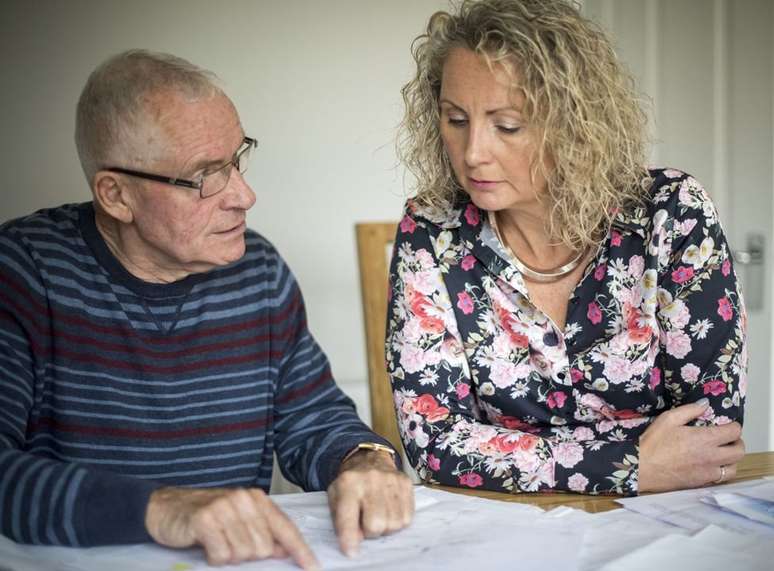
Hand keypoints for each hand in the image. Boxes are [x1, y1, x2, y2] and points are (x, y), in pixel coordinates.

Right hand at [145, 486, 318, 568]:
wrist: (165, 506)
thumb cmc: (206, 516)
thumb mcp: (238, 520)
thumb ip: (262, 532)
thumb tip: (283, 552)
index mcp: (257, 500)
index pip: (285, 528)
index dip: (300, 550)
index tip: (313, 568)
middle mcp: (244, 500)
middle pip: (263, 548)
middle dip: (247, 556)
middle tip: (229, 544)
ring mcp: (224, 508)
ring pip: (243, 554)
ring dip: (229, 557)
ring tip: (216, 542)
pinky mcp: (205, 520)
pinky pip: (221, 555)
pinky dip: (214, 558)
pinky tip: (205, 545)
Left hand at [327, 449, 413, 556]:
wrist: (369, 459)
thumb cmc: (351, 485)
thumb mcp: (336, 497)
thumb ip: (341, 520)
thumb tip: (357, 540)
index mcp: (348, 483)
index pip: (347, 516)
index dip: (349, 538)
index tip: (351, 552)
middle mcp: (370, 479)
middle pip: (376, 524)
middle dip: (371, 532)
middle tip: (367, 524)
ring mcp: (391, 480)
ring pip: (393, 524)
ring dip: (386, 527)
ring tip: (379, 515)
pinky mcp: (406, 483)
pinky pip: (407, 517)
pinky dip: (398, 521)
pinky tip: (390, 511)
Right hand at [638, 400, 744, 492]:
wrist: (642, 468)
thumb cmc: (654, 442)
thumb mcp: (668, 419)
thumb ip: (690, 410)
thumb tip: (705, 404)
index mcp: (705, 439)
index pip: (734, 432)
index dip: (734, 426)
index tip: (727, 425)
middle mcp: (712, 456)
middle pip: (739, 451)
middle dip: (737, 443)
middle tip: (727, 439)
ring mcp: (708, 472)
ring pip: (734, 468)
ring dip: (731, 460)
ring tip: (722, 454)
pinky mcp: (702, 483)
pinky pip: (721, 479)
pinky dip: (721, 471)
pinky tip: (710, 465)